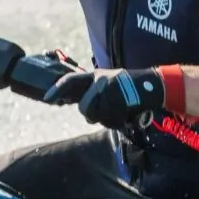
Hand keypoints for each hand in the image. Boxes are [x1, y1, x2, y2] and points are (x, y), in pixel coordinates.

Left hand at [42, 66, 167, 128]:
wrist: (151, 85)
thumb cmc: (127, 87)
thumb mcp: (106, 82)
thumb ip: (87, 91)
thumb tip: (64, 100)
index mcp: (95, 76)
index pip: (71, 80)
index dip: (57, 89)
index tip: (47, 99)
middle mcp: (100, 81)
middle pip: (85, 108)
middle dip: (92, 114)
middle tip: (102, 113)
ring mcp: (110, 91)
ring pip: (97, 116)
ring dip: (106, 119)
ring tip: (117, 111)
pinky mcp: (120, 101)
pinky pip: (110, 121)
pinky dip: (116, 122)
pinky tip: (124, 115)